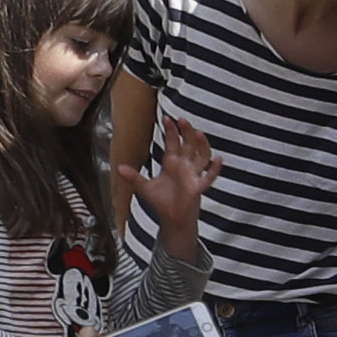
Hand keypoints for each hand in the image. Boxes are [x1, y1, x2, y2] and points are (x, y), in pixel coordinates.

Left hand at [143, 112, 217, 238]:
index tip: (167, 118)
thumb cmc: (162, 202)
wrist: (172, 218)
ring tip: (199, 134)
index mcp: (171, 163)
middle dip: (186, 132)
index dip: (171, 131)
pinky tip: (218, 159)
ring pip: (201, 156)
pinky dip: (214, 168)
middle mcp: (184, 166)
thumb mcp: (144, 188)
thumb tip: (118, 168)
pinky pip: (209, 176)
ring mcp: (193, 175)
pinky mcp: (198, 186)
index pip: (173, 143)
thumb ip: (133, 177)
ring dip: (202, 145)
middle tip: (182, 120)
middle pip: (188, 145)